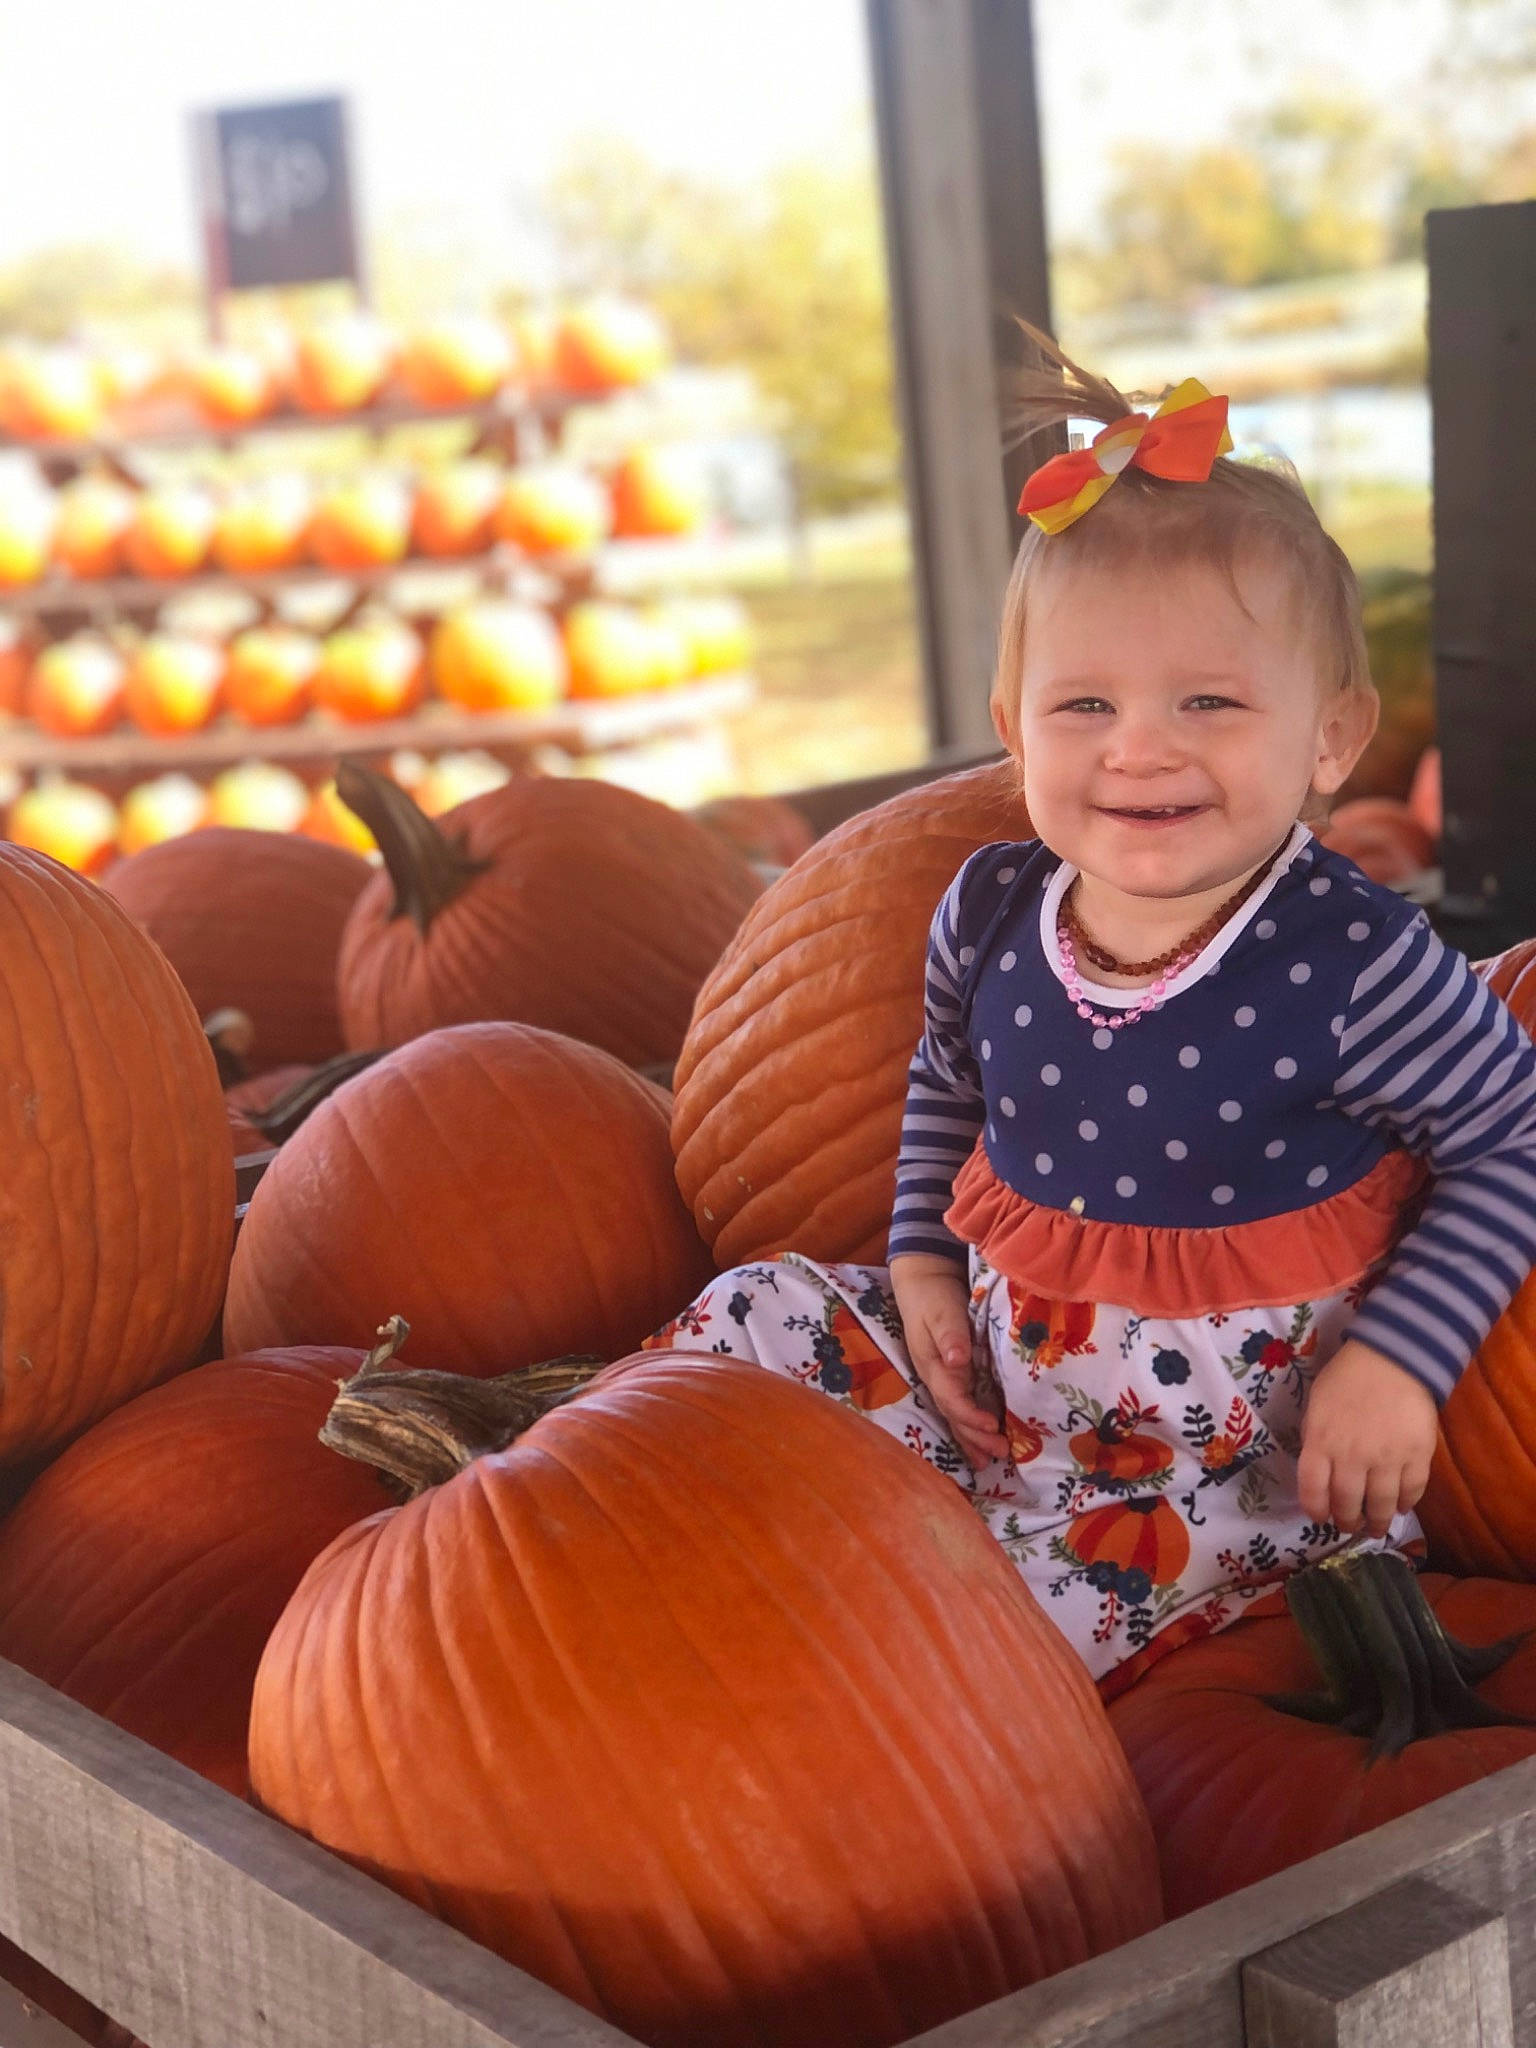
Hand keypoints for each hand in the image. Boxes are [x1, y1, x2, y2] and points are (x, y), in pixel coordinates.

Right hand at [890, 1252, 1007, 1467]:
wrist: (922, 1279)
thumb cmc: (932, 1295)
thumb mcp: (940, 1310)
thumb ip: (949, 1334)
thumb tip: (958, 1360)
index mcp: (932, 1366)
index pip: (952, 1400)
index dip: (971, 1417)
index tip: (993, 1426)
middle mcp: (936, 1377)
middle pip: (954, 1416)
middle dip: (975, 1437)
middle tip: (1002, 1452)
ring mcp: (942, 1377)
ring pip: (956, 1416)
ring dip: (972, 1439)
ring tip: (990, 1461)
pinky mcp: (952, 1373)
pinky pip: (961, 1405)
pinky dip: (971, 1425)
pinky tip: (983, 1438)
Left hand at [1298, 1338, 1437, 1536]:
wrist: (1393, 1359)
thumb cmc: (1347, 1379)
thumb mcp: (1316, 1406)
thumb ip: (1315, 1438)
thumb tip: (1318, 1470)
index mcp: (1322, 1442)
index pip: (1312, 1491)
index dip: (1315, 1510)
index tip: (1320, 1517)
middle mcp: (1353, 1456)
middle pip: (1348, 1504)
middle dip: (1347, 1521)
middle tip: (1350, 1526)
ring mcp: (1388, 1459)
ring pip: (1382, 1505)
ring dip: (1378, 1523)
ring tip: (1376, 1528)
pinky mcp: (1418, 1456)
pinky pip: (1412, 1491)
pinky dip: (1407, 1504)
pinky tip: (1402, 1507)